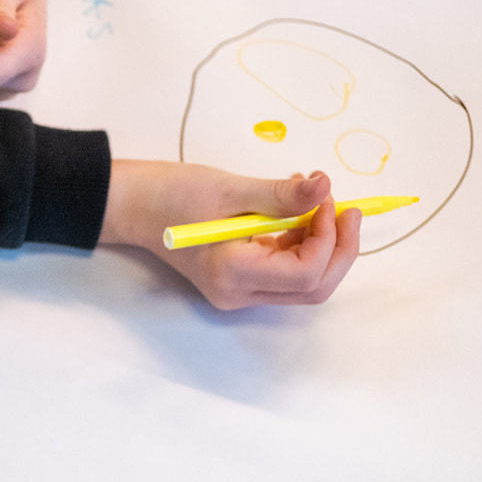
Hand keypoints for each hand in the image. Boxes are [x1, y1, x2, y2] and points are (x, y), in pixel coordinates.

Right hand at [100, 160, 361, 309]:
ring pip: (304, 284)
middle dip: (338, 250)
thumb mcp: (232, 189)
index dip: (328, 236)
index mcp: (232, 274)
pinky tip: (295, 212)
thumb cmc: (174, 194)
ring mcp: (238, 292)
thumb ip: (282, 194)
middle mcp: (237, 294)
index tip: (327, 198)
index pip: (305, 272)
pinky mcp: (239, 281)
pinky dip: (302, 243)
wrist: (136, 206)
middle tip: (346, 208)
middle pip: (313, 289)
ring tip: (315, 202)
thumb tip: (327, 187)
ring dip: (322, 245)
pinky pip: (286, 272)